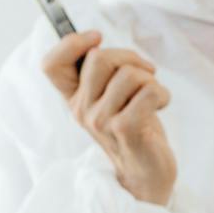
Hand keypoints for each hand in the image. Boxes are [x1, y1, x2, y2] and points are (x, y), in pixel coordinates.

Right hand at [43, 31, 175, 205]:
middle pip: (99, 58)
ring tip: (153, 97)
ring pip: (128, 74)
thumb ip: (102, 73)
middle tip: (145, 74)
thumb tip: (95, 39)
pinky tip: (161, 106)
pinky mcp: (125, 130)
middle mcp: (81, 110)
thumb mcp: (111, 98)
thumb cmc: (134, 129)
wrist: (147, 174)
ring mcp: (101, 121)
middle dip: (130, 58)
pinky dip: (162, 94)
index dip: (70, 43)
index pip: (51, 65)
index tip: (96, 38)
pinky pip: (148, 92)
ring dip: (150, 80)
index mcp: (74, 99)